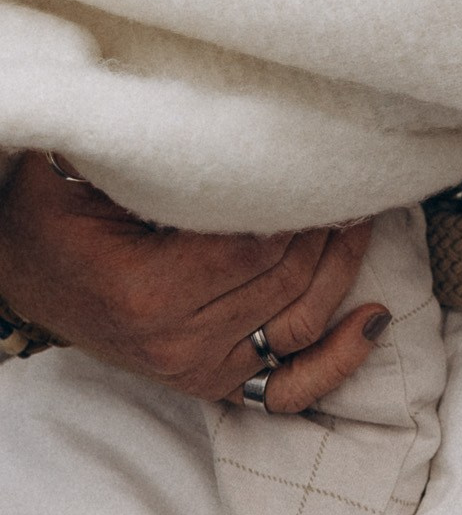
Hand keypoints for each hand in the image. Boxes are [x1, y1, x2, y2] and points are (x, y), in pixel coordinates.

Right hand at [0, 155, 383, 410]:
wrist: (26, 268)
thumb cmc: (57, 214)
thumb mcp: (92, 176)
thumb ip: (159, 157)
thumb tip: (233, 126)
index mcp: (147, 293)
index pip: (254, 248)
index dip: (298, 206)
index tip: (326, 163)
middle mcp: (176, 343)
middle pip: (284, 280)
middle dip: (327, 226)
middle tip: (354, 177)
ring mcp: (197, 369)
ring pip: (298, 321)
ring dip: (341, 268)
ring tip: (363, 217)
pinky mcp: (212, 380)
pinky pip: (289, 388)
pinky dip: (338, 359)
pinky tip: (374, 317)